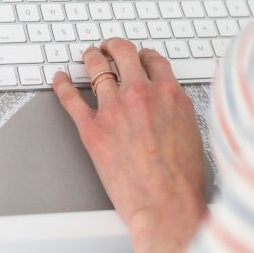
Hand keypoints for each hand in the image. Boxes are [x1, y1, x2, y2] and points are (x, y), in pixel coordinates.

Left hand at [53, 38, 206, 246]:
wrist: (166, 205)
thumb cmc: (183, 181)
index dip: (144, 55)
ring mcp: (113, 109)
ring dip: (90, 57)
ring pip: (96, 68)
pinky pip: (70, 98)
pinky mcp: (92, 129)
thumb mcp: (194, 134)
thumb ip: (178, 112)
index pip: (154, 60)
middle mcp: (140, 95)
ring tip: (88, 56)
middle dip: (115, 46)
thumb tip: (169, 106)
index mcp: (170, 94)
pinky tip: (59, 79)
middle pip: (123, 53)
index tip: (139, 57)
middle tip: (109, 47)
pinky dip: (61, 85)